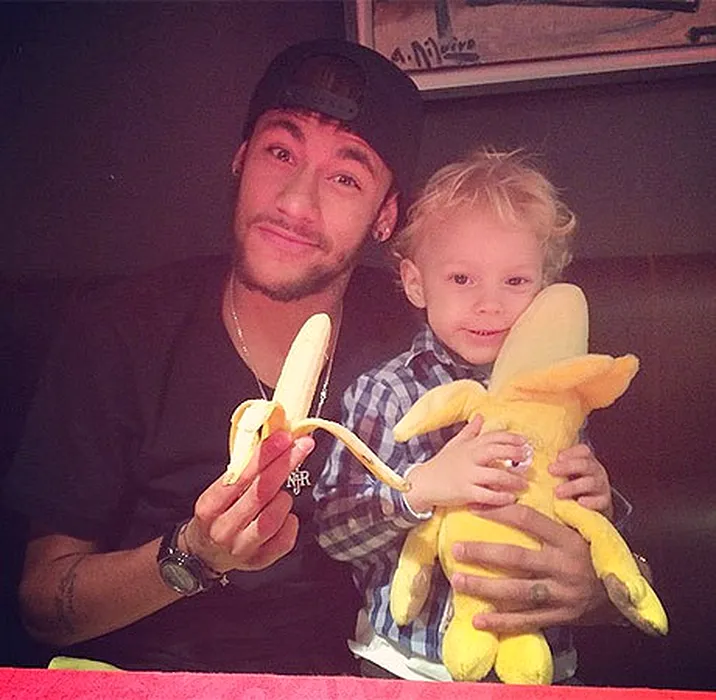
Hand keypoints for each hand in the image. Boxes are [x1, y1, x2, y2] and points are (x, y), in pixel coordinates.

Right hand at [183, 431, 313, 572]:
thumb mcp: (218, 490)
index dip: (264, 456)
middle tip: (302, 446)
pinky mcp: (257, 561)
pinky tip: (288, 515)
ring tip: (283, 492)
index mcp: (209, 506)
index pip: (240, 477)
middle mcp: (223, 528)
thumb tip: (274, 442)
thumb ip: (242, 471)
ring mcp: (240, 548)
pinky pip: (283, 542)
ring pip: (271, 520)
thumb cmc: (216, 513)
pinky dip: (290, 524)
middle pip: (260, 494)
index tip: (283, 438)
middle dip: (284, 466)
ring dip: (283, 499)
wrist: (203, 553)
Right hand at [405, 415, 527, 512]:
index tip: (524, 441)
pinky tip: (511, 498)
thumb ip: (470, 431)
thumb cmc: (442, 464)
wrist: (423, 483)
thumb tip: (480, 416)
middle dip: (514, 453)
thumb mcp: (455, 444)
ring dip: (513, 479)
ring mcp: (467, 475)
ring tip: (524, 483)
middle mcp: (469, 458)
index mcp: (469, 446)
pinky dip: (500, 497)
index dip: (510, 438)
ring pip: (495, 475)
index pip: (492, 437)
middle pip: (495, 451)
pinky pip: (487, 494)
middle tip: (528, 457)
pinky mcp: (465, 492)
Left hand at [451, 504, 606, 633]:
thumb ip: (554, 517)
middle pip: (518, 559)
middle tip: (456, 549)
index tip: (474, 508)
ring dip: (485, 587)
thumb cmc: (594, 553)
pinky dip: (502, 622)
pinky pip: (527, 621)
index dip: (500, 513)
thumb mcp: (583, 529)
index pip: (530, 521)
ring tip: (458, 581)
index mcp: (569, 539)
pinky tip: (478, 620)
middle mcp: (565, 567)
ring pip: (518, 592)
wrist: (626, 593)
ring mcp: (562, 595)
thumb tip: (514, 496)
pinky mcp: (561, 618)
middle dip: (484, 553)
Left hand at [550, 443, 612, 519]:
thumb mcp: (566, 474)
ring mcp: (601, 487)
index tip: (557, 457)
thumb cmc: (573, 486)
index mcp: (586, 461)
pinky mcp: (604, 503)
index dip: (571, 452)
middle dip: (567, 467)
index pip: (583, 451)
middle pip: (585, 465)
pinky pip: (600, 501)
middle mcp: (595, 472)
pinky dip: (590, 502)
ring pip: (591, 483)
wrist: (592, 508)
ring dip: (573, 486)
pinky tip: (579, 503)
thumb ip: (555, 466)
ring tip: (557, 492)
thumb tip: (529, 460)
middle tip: (550, 470)